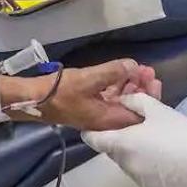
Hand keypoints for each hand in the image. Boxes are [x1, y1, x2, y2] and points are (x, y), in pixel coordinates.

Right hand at [37, 60, 158, 131]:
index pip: (139, 113)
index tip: (153, 78)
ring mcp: (97, 114)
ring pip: (120, 102)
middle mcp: (106, 120)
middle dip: (141, 88)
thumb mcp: (88, 78)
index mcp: (110, 119)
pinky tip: (120, 74)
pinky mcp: (89, 106)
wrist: (33, 98)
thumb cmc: (60, 92)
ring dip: (130, 86)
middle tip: (147, 70)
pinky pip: (109, 98)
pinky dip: (117, 87)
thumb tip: (133, 66)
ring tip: (136, 68)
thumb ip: (113, 72)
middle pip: (132, 107)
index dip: (149, 96)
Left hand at [82, 93, 186, 186]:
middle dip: (120, 137)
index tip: (98, 123)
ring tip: (156, 141)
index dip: (93, 129)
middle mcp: (125, 166)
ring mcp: (139, 181)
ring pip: (129, 162)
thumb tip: (122, 102)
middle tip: (137, 126)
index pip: (93, 139)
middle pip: (113, 149)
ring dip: (135, 152)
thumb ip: (133, 101)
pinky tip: (165, 158)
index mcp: (122, 144)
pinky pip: (143, 175)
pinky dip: (148, 166)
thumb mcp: (157, 110)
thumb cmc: (182, 134)